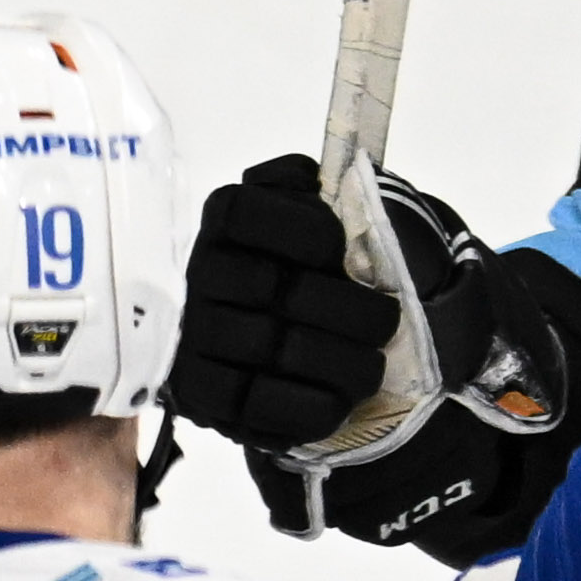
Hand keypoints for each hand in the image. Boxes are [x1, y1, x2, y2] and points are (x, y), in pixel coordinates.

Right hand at [172, 151, 577, 540]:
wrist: (319, 343)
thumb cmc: (336, 272)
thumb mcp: (345, 216)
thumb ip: (340, 191)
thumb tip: (338, 175)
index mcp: (228, 224)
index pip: (241, 212)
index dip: (297, 228)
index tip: (341, 248)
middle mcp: (201, 277)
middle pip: (263, 286)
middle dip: (341, 309)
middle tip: (384, 322)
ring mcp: (196, 339)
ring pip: (269, 348)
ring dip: (339, 362)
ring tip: (372, 366)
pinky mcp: (204, 398)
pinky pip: (258, 405)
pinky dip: (313, 405)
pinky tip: (341, 397)